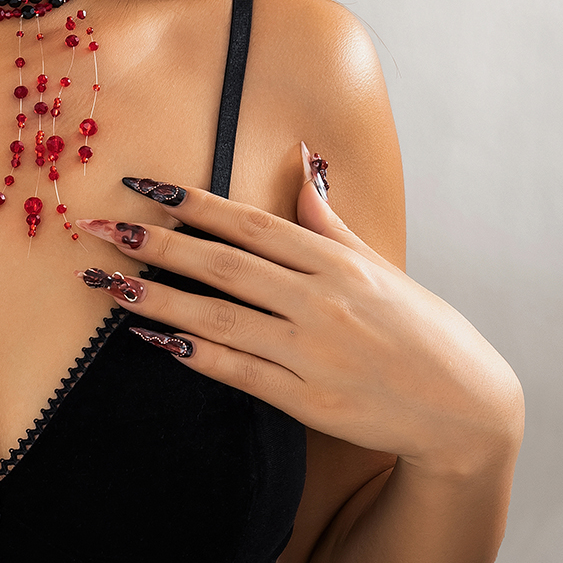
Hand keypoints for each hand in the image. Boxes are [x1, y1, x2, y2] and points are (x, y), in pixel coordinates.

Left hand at [72, 144, 522, 477]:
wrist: (465, 406)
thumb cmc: (415, 323)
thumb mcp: (374, 262)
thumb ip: (325, 215)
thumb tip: (302, 156)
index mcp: (332, 260)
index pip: (248, 221)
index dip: (191, 200)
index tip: (140, 184)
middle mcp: (318, 299)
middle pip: (221, 264)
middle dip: (154, 243)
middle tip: (96, 228)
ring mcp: (311, 351)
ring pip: (219, 316)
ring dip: (157, 298)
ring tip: (106, 282)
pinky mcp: (306, 400)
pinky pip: (237, 370)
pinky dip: (192, 353)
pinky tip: (150, 337)